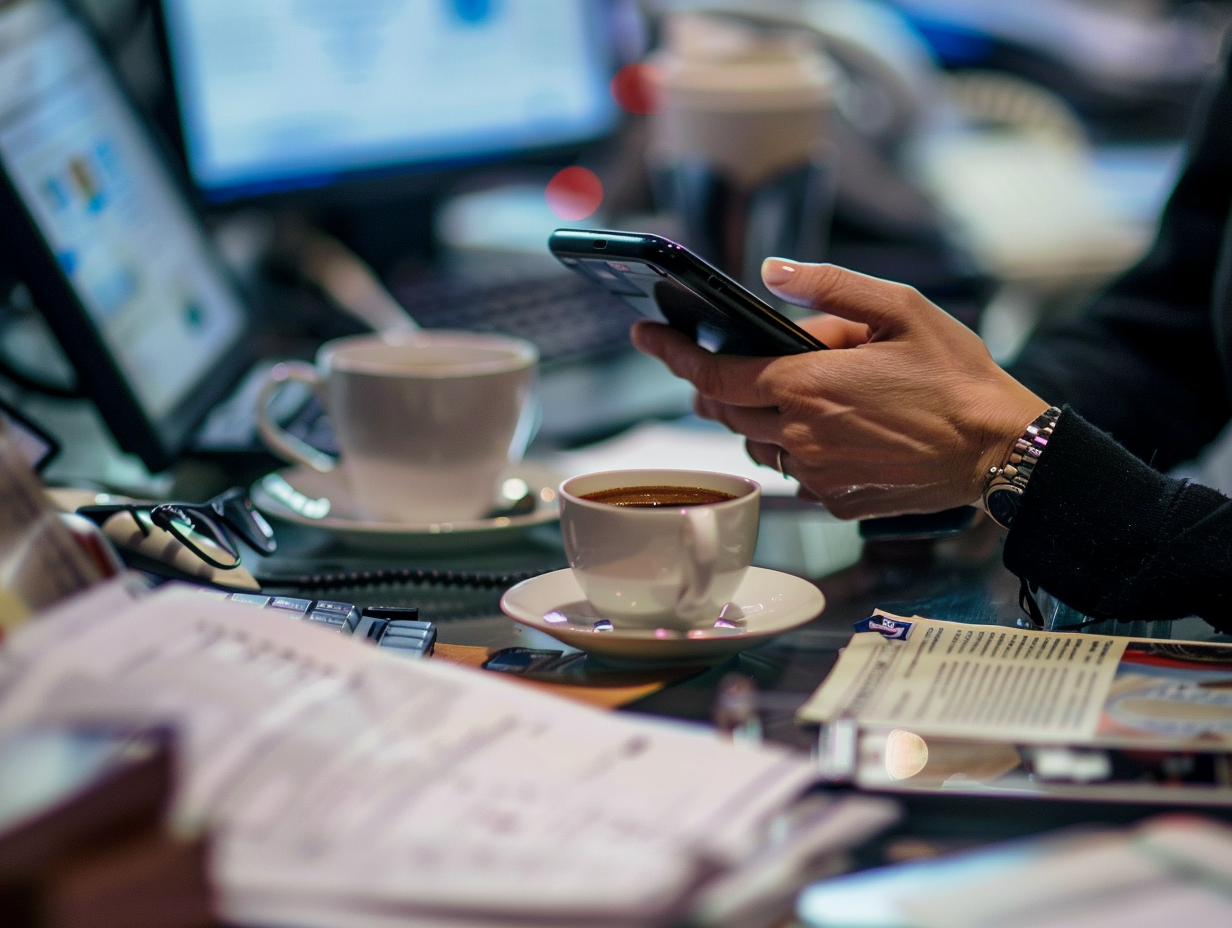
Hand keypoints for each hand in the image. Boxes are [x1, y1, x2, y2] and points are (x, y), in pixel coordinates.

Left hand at [630, 260, 1048, 518]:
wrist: (999, 448)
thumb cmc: (955, 375)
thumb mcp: (901, 308)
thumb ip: (829, 286)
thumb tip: (771, 271)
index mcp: (808, 385)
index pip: (716, 373)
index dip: (673, 354)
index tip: (645, 336)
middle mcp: (800, 435)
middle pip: (728, 410)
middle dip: (713, 383)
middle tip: (715, 360)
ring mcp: (815, 473)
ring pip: (756, 442)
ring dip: (756, 415)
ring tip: (789, 389)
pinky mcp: (833, 499)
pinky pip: (791, 470)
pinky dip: (792, 445)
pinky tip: (824, 427)